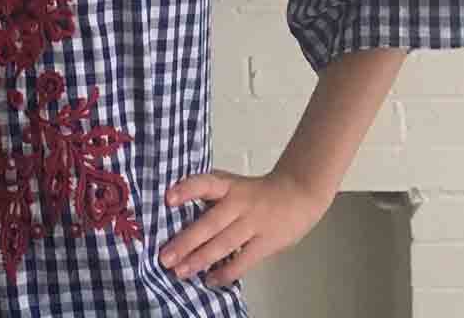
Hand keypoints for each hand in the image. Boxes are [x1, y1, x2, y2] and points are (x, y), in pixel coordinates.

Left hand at [158, 168, 328, 287]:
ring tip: (180, 272)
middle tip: (164, 257)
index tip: (168, 199)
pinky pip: (244, 261)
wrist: (299, 193)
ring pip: (223, 244)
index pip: (205, 183)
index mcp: (228, 186)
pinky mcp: (267, 242)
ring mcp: (253, 223)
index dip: (186, 190)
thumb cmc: (256, 192)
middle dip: (185, 242)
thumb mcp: (232, 184)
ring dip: (200, 259)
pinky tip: (210, 280)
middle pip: (210, 223)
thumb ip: (210, 195)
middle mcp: (239, 203)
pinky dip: (226, 272)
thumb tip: (177, 212)